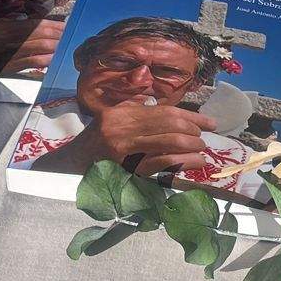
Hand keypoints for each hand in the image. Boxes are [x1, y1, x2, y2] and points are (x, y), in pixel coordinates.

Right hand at [0, 16, 62, 73]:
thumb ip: (4, 26)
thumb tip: (29, 24)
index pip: (27, 24)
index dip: (47, 23)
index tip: (61, 24)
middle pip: (33, 34)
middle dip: (53, 33)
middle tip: (68, 33)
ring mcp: (0, 55)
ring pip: (33, 48)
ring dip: (51, 46)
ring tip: (64, 44)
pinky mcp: (2, 70)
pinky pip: (27, 63)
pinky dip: (42, 60)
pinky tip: (52, 59)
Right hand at [89, 102, 217, 175]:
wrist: (71, 166)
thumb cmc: (95, 142)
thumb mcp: (113, 120)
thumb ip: (137, 114)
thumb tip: (174, 115)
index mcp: (122, 113)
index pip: (164, 111)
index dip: (190, 116)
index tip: (209, 122)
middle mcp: (123, 128)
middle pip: (169, 124)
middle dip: (193, 130)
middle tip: (205, 137)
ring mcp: (126, 149)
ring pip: (170, 141)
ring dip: (192, 145)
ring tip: (202, 149)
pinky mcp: (128, 169)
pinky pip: (163, 163)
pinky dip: (184, 162)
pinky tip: (196, 163)